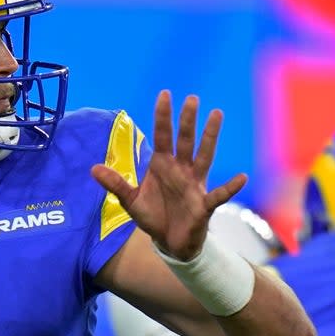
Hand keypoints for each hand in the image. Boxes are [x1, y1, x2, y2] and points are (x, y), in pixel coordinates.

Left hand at [90, 90, 246, 259]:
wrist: (169, 241)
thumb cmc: (153, 216)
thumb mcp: (130, 201)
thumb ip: (116, 184)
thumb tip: (93, 168)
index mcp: (162, 165)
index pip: (162, 136)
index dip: (163, 116)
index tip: (165, 94)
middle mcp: (181, 170)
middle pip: (185, 140)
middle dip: (187, 120)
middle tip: (192, 98)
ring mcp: (195, 184)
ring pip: (204, 156)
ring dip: (210, 137)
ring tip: (217, 115)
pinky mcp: (204, 204)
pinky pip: (219, 194)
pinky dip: (230, 187)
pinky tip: (241, 177)